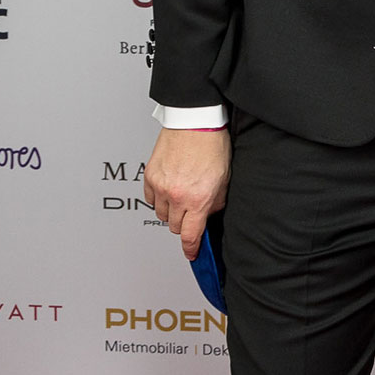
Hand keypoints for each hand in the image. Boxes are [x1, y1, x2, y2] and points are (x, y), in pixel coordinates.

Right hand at [143, 127, 231, 259]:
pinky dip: (159, 199)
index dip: (191, 248)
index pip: (190, 235)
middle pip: (175, 227)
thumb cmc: (212, 144)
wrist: (194, 122)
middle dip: (185, 223)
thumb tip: (209, 214)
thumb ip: (215, 201)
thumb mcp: (224, 178)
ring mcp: (161, 186)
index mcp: (198, 198)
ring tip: (182, 195)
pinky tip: (169, 188)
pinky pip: (151, 199)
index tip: (191, 253)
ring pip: (162, 214)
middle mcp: (177, 195)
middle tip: (192, 211)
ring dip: (172, 211)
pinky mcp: (150, 177)